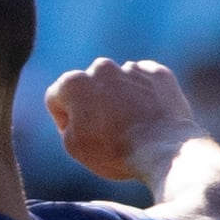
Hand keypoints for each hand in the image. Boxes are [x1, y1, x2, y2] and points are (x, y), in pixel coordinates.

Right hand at [45, 57, 202, 184]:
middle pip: (89, 85)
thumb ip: (67, 120)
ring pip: (118, 82)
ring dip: (119, 98)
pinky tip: (147, 117)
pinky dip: (143, 95)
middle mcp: (101, 68)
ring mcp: (131, 68)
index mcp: (74, 83)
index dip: (64, 120)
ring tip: (130, 126)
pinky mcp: (158, 73)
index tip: (80, 135)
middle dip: (93, 102)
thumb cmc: (113, 151)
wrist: (162, 150)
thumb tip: (78, 111)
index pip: (57, 97)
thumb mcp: (73, 145)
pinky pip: (144, 81)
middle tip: (105, 130)